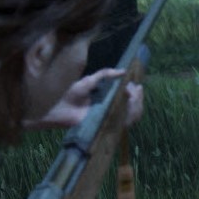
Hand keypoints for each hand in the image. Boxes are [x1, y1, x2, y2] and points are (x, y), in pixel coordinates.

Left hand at [28, 68, 142, 130]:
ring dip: (136, 105)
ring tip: (131, 96)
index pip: (130, 99)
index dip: (136, 93)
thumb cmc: (72, 93)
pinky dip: (130, 114)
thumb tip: (123, 71)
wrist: (59, 107)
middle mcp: (112, 110)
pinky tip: (128, 104)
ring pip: (133, 116)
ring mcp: (110, 119)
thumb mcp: (90, 80)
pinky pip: (124, 124)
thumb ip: (105, 74)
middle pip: (135, 108)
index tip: (136, 84)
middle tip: (134, 89)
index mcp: (109, 99)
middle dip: (138, 98)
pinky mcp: (107, 127)